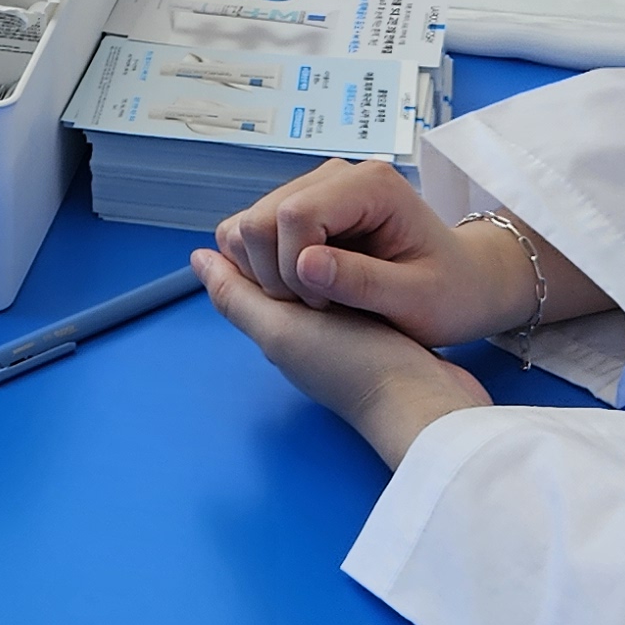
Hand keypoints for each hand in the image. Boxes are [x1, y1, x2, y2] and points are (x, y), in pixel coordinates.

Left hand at [193, 243, 489, 469]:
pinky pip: (354, 272)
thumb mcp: (282, 329)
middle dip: (295, 235)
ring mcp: (339, 319)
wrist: (427, 397)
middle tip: (323, 228)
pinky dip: (356, 257)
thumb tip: (197, 257)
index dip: (259, 234)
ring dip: (329, 244)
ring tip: (351, 232)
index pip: (248, 258)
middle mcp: (300, 321)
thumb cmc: (353, 365)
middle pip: (282, 255)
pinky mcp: (375, 316)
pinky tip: (373, 245)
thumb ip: (237, 296)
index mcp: (274, 320)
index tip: (285, 227)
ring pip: (318, 260)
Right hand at [209, 159, 535, 342]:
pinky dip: (263, 267)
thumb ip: (361, 282)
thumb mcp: (416, 299)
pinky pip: (255, 232)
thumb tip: (302, 266)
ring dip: (267, 273)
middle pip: (262, 217)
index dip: (294, 268)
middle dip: (275, 273)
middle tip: (318, 309)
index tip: (325, 307)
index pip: (296, 215)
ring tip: (314, 302)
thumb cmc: (451, 292)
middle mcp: (337, 175)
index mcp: (372, 186)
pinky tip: (300, 292)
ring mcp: (316, 190)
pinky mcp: (303, 209)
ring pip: (250, 224)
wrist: (465, 281)